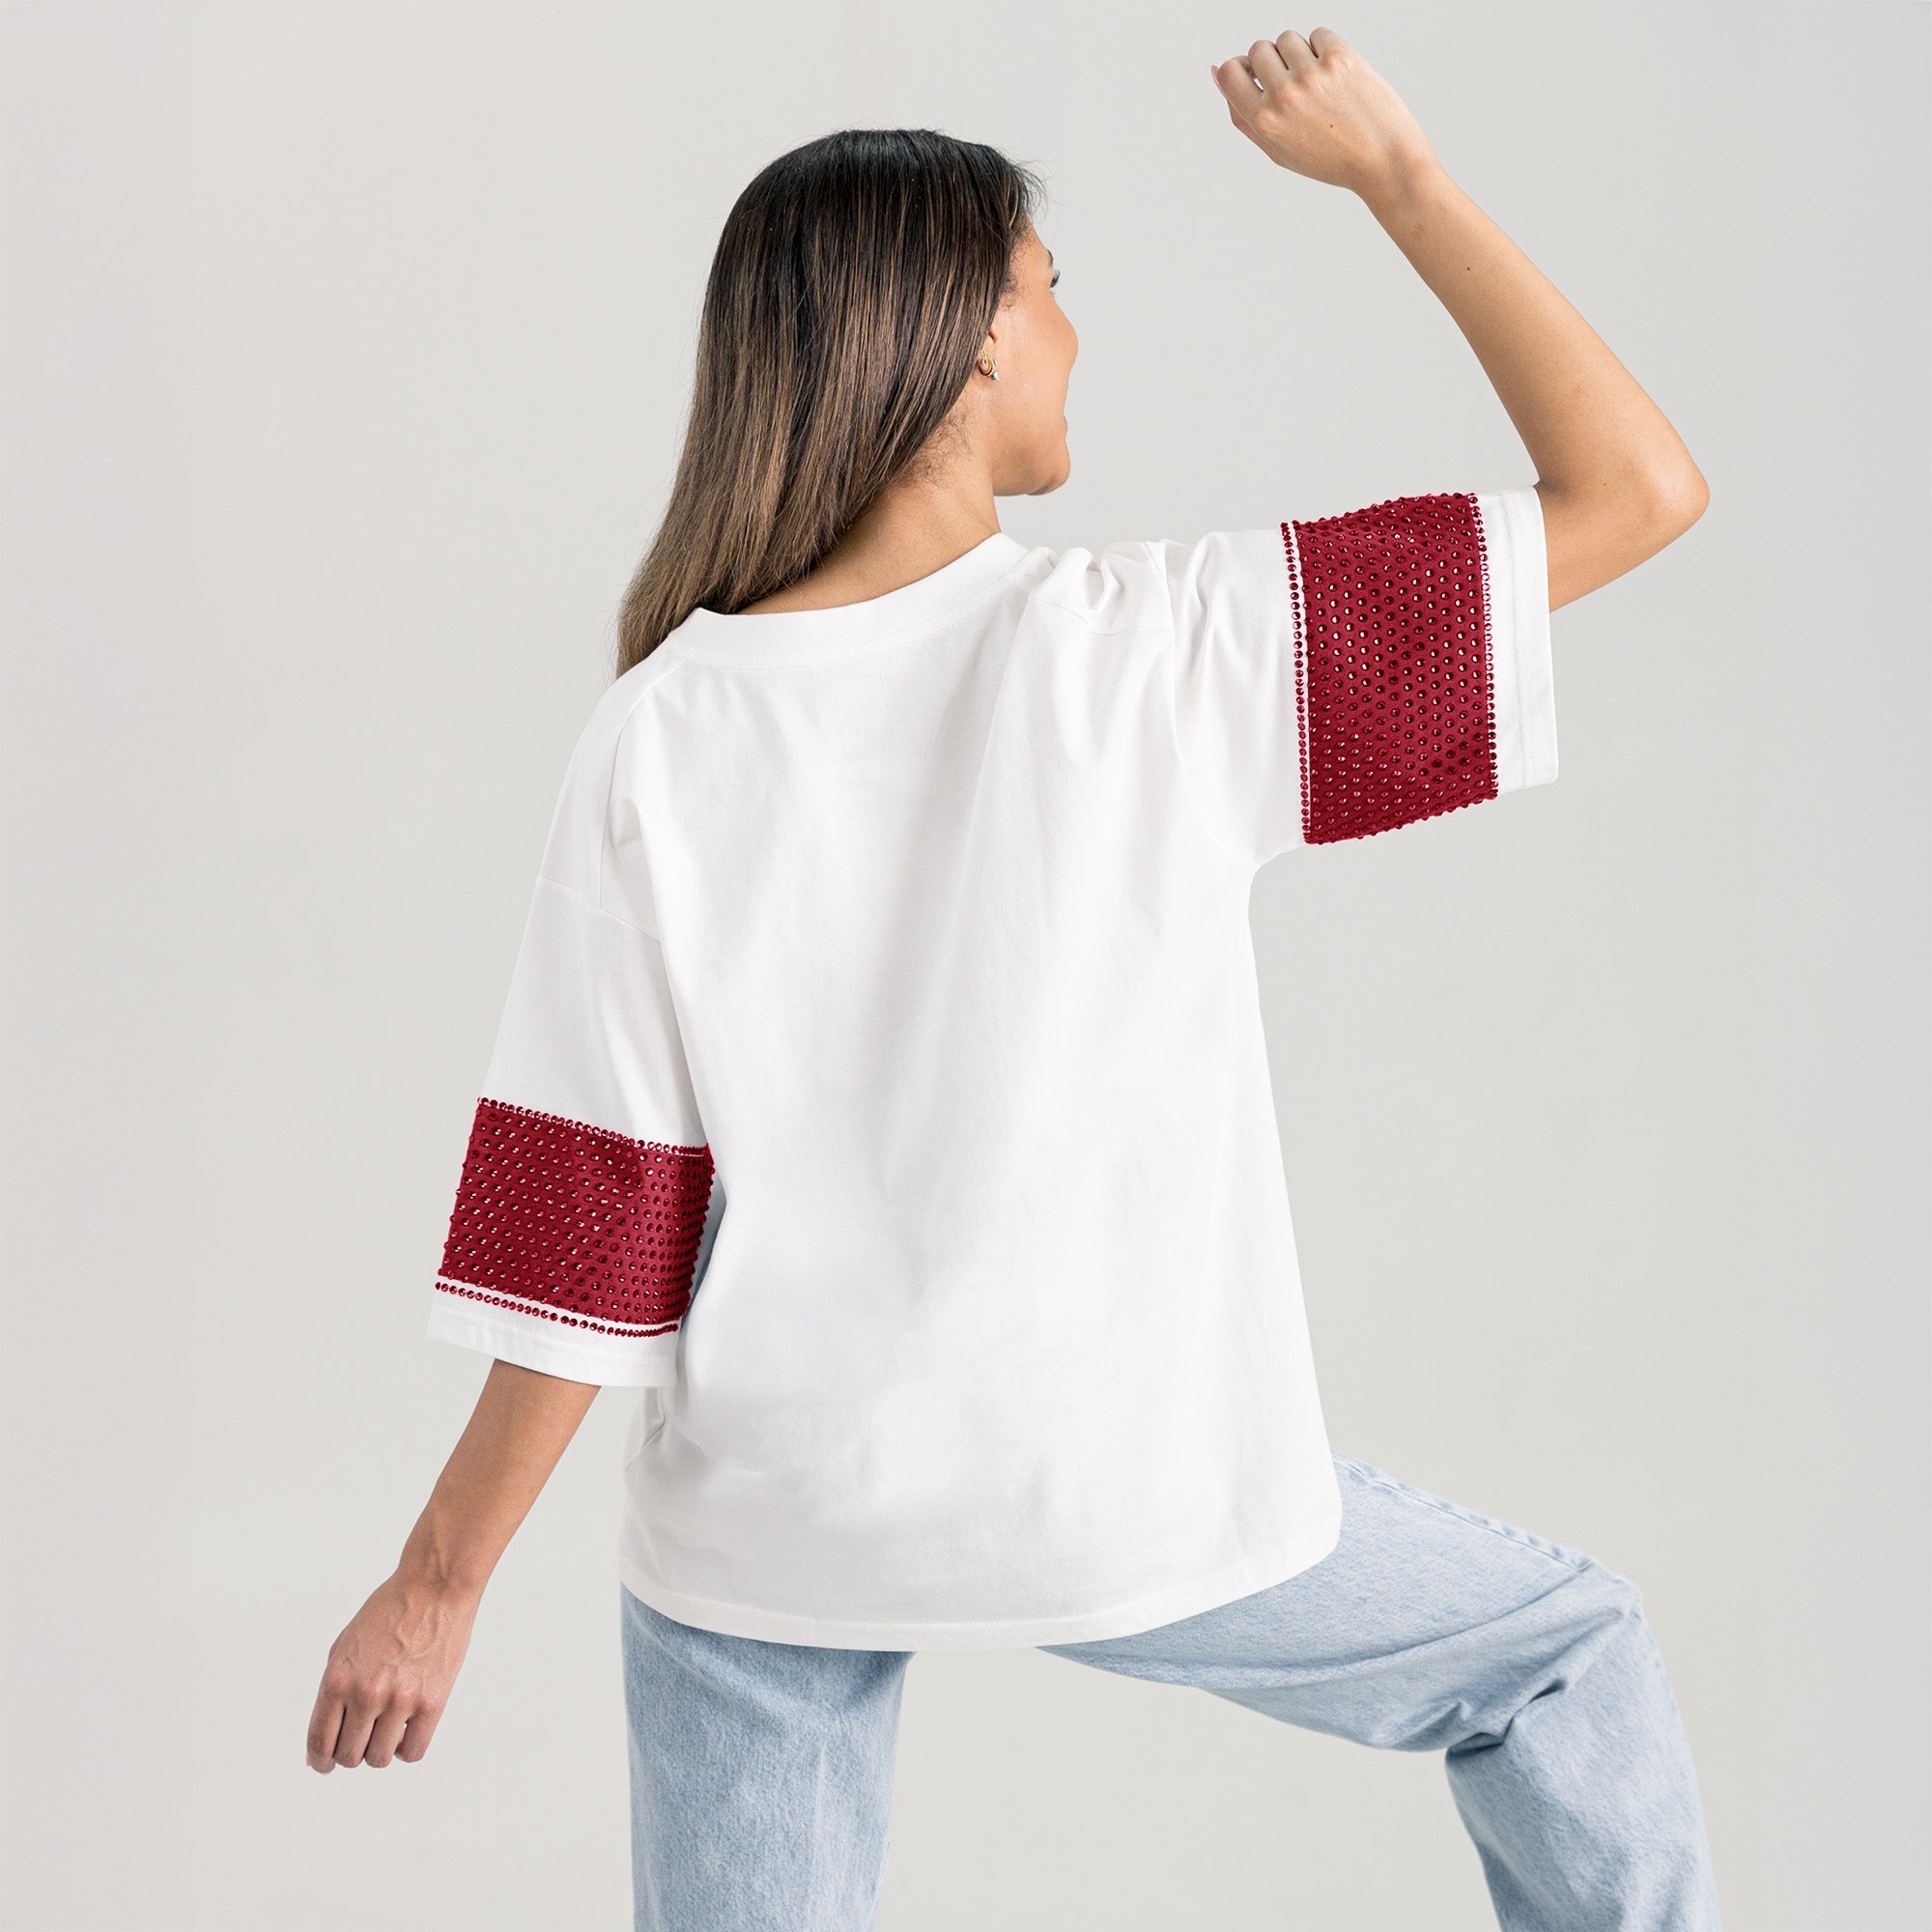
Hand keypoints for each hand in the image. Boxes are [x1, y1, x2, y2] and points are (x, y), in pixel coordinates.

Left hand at [306, 1569, 478, 1771]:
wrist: (434, 1585)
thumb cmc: (389, 1611)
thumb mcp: (344, 1647)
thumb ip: (329, 1694)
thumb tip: (317, 1751)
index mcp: (338, 1679)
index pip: (319, 1743)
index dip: (320, 1761)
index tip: (326, 1764)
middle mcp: (365, 1693)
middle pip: (348, 1756)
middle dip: (351, 1753)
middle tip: (363, 1738)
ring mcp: (400, 1698)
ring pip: (379, 1758)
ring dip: (380, 1750)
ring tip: (388, 1728)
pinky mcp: (432, 1701)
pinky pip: (413, 1751)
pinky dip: (406, 1748)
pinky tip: (408, 1728)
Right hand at [1211, 28, 1437, 201]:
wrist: (1383, 159)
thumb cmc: (1329, 158)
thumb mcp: (1278, 149)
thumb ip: (1243, 115)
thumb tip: (1216, 72)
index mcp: (1264, 121)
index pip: (1231, 72)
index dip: (1242, 71)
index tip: (1258, 79)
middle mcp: (1284, 95)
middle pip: (1259, 49)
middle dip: (1273, 61)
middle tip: (1296, 87)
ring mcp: (1312, 74)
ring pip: (1287, 38)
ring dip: (1299, 53)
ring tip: (1318, 83)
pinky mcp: (1340, 57)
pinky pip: (1318, 34)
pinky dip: (1324, 49)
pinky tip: (1337, 77)